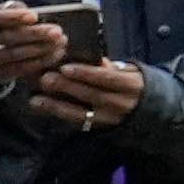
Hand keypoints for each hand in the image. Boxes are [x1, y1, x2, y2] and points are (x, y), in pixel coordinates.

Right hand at [0, 0, 68, 95]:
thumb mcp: (0, 16)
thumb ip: (14, 10)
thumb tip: (32, 13)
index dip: (15, 17)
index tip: (34, 16)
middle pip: (8, 38)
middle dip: (34, 34)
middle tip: (57, 31)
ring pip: (15, 55)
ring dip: (41, 49)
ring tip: (61, 42)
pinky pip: (20, 69)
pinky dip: (40, 62)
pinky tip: (55, 54)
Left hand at [23, 55, 148, 131]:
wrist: (147, 110)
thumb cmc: (129, 83)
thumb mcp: (126, 71)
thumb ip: (107, 66)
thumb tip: (84, 55)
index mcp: (131, 85)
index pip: (107, 78)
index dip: (86, 73)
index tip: (65, 68)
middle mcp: (121, 104)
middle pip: (92, 95)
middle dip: (67, 87)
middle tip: (45, 78)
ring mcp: (110, 119)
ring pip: (82, 113)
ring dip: (57, 104)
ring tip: (37, 97)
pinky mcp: (99, 128)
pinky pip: (77, 122)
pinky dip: (58, 113)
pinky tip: (41, 105)